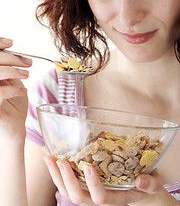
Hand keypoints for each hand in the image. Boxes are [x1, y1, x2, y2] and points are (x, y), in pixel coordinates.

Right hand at [0, 37, 31, 143]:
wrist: (13, 128)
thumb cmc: (12, 105)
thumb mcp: (11, 82)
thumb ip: (6, 68)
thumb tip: (9, 49)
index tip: (10, 43)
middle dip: (11, 58)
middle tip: (28, 63)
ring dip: (13, 71)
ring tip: (26, 74)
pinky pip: (0, 92)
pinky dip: (13, 89)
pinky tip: (22, 91)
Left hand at [44, 153, 169, 205]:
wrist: (140, 186)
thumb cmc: (146, 184)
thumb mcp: (153, 183)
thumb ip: (150, 184)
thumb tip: (142, 182)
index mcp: (115, 198)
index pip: (100, 197)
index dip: (92, 184)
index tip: (87, 165)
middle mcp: (98, 196)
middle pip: (77, 196)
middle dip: (66, 179)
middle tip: (59, 160)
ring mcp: (89, 189)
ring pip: (67, 189)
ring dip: (55, 174)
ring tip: (48, 155)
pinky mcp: (85, 181)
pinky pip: (67, 179)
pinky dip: (57, 167)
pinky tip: (51, 153)